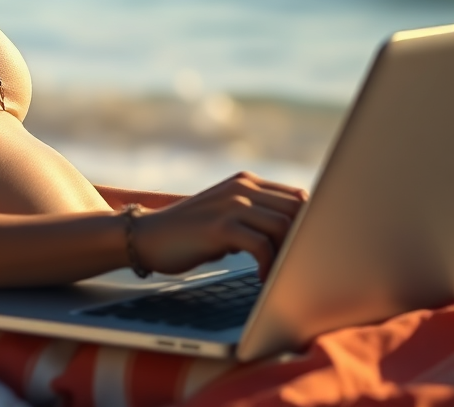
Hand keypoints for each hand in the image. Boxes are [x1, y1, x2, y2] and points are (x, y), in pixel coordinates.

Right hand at [130, 172, 307, 278]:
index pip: (298, 197)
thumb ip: (257, 215)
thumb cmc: (193, 233)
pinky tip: (260, 279)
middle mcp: (241, 187)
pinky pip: (262, 246)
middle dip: (304, 241)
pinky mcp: (220, 226)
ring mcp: (230, 204)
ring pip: (284, 226)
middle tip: (296, 268)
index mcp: (246, 181)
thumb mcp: (228, 217)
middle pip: (298, 210)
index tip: (307, 252)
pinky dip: (268, 267)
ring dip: (288, 256)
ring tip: (279, 275)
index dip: (311, 225)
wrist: (149, 236)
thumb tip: (302, 234)